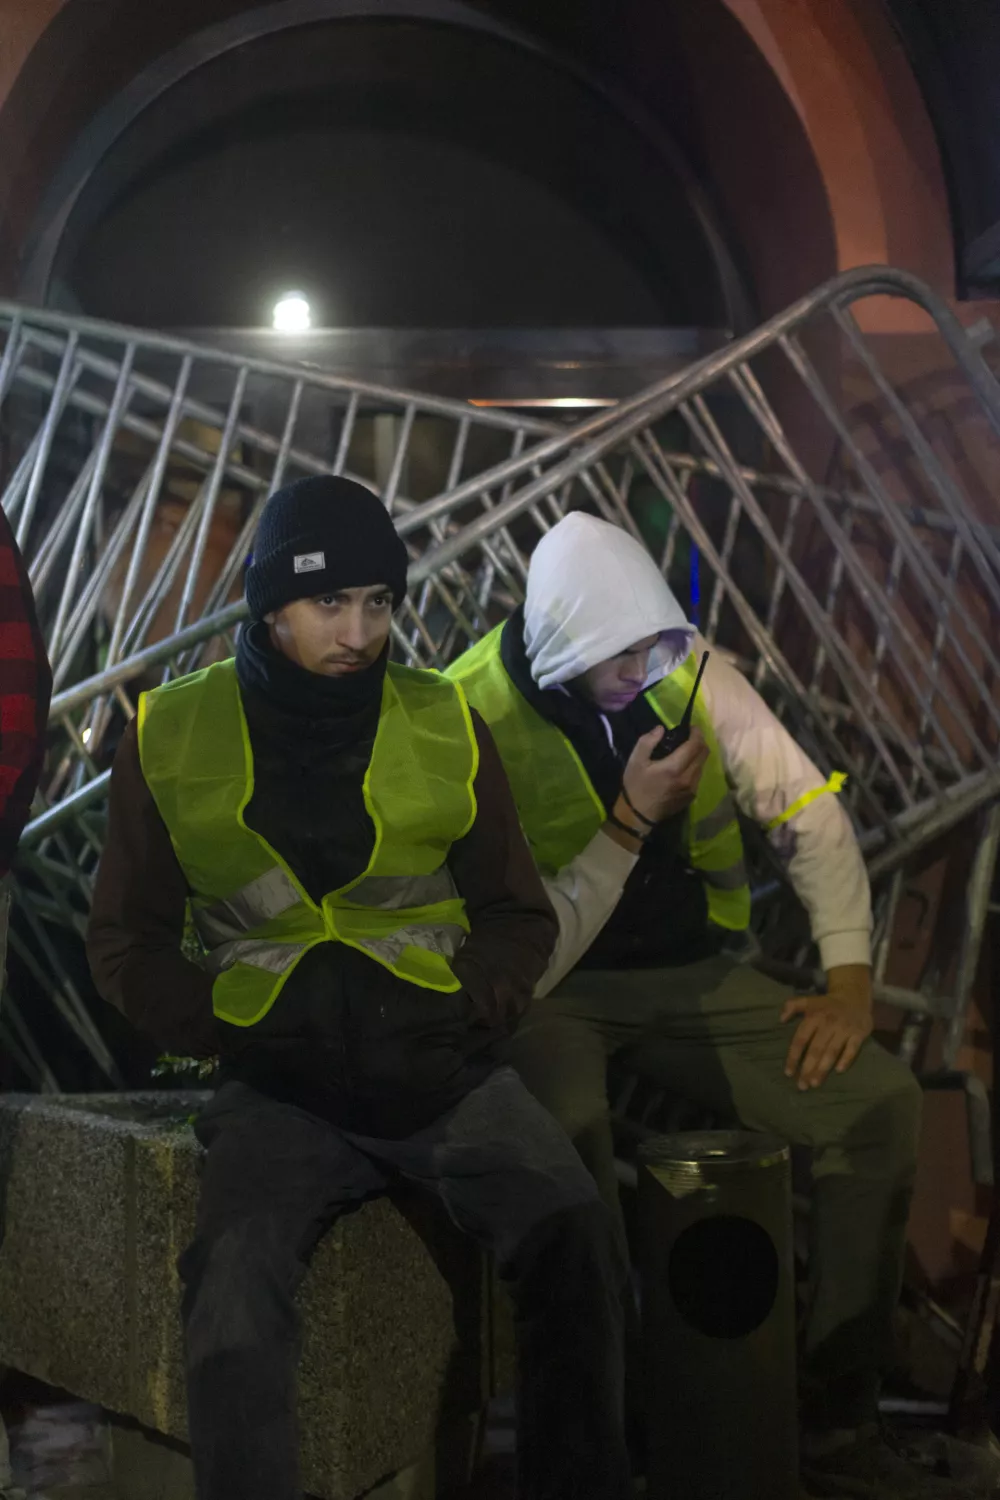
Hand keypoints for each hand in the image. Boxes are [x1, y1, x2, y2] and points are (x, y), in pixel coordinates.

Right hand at [620, 725, 708, 825]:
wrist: (637, 815)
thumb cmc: (635, 785)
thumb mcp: (635, 761)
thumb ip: (648, 741)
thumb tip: (661, 728)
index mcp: (674, 767)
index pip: (695, 745)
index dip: (696, 733)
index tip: (691, 727)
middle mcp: (688, 777)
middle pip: (704, 754)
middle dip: (699, 741)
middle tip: (689, 737)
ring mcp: (692, 788)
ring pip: (703, 765)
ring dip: (698, 754)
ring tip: (686, 751)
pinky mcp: (691, 796)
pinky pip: (699, 776)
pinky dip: (695, 766)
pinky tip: (684, 766)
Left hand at [782, 965, 872, 1089]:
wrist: (854, 996)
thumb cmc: (826, 1005)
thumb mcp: (807, 1001)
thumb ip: (791, 1006)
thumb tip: (780, 1020)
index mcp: (813, 1017)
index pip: (800, 1040)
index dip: (794, 1056)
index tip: (788, 1073)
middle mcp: (828, 1024)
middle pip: (816, 1049)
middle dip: (808, 1068)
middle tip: (802, 1086)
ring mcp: (844, 1029)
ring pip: (832, 1051)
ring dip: (823, 1068)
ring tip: (815, 1083)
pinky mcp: (859, 1033)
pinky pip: (852, 1049)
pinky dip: (846, 1059)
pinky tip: (839, 1071)